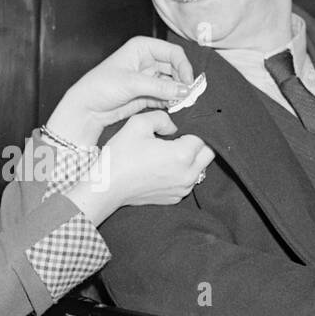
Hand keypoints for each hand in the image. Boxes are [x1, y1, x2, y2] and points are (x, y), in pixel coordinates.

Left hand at [46, 37, 195, 147]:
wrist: (86, 109)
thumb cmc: (100, 87)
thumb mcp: (132, 83)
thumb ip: (160, 87)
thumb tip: (185, 90)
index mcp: (142, 48)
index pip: (173, 53)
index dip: (184, 66)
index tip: (189, 82)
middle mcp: (147, 61)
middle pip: (176, 68)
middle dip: (183, 82)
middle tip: (189, 96)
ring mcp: (148, 79)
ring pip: (173, 84)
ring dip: (179, 93)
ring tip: (182, 103)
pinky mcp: (148, 95)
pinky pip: (166, 97)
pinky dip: (172, 102)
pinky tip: (174, 107)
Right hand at [65, 112, 213, 223]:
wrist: (106, 187)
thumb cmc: (121, 156)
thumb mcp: (138, 123)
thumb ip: (162, 117)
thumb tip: (173, 126)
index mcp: (182, 155)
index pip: (202, 137)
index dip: (190, 130)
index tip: (177, 130)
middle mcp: (188, 175)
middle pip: (208, 154)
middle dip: (197, 145)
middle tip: (177, 140)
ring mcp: (182, 189)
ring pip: (199, 169)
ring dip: (189, 161)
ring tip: (167, 155)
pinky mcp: (174, 198)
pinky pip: (186, 182)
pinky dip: (180, 174)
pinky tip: (161, 169)